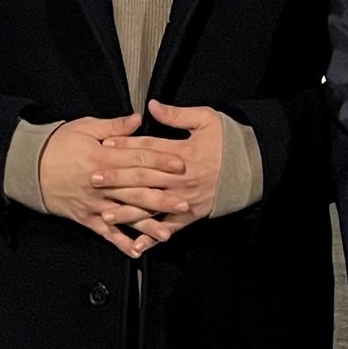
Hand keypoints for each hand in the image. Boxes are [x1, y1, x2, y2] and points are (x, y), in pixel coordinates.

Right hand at [39, 115, 190, 257]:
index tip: (181, 165)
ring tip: (168, 232)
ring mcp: (94, 204)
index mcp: (103, 159)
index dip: (161, 162)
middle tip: (185, 202)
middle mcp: (101, 184)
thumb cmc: (59, 145)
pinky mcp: (86, 218)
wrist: (29, 168)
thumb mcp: (85, 127)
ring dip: (148, 225)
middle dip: (163, 197)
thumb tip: (139, 118)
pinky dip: (121, 243)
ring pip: (125, 215)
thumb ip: (114, 125)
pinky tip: (137, 251)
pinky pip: (106, 234)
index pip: (138, 160)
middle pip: (137, 191)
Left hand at [93, 100, 223, 253]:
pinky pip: (170, 227)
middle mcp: (181, 178)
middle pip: (144, 178)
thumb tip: (152, 105)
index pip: (148, 148)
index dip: (125, 146)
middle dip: (117, 179)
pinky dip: (153, 236)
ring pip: (152, 206)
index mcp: (183, 152)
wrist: (253, 167)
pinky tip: (137, 243)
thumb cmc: (229, 141)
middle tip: (93, 179)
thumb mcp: (206, 119)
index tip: (104, 145)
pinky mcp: (192, 214)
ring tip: (106, 213)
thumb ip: (177, 115)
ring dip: (128, 211)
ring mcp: (186, 198)